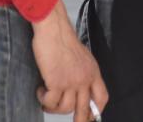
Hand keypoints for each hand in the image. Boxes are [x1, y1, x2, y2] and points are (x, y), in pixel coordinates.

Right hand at [32, 0, 107, 120]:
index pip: (102, 97)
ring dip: (53, 107)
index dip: (97, 110)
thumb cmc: (63, 40)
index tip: (92, 117)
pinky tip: (41, 90)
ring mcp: (71, 82)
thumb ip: (83, 73)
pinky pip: (50, 102)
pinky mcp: (56, 82)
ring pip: (65, 109)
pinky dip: (43, 99)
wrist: (54, 30)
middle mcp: (84, 79)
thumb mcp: (82, 57)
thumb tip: (79, 90)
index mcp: (93, 72)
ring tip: (47, 98)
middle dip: (80, 120)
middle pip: (85, 109)